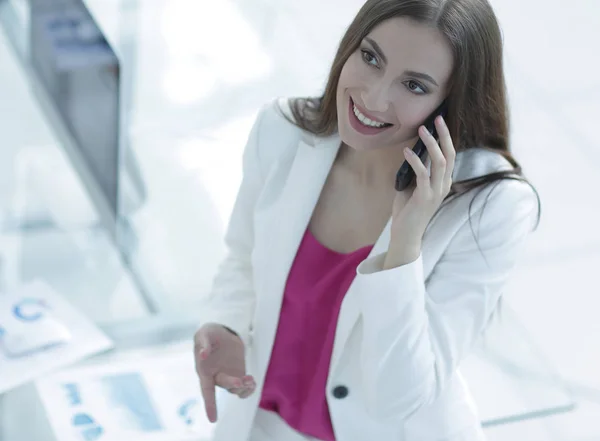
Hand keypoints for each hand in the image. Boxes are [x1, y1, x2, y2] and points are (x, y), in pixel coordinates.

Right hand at [194, 323, 255, 422]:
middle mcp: (216, 377)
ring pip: (236, 389)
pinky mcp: (238, 373)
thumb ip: (203, 343)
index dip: (210, 404)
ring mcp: (228, 376)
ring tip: (250, 380)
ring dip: (244, 387)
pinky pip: (244, 386)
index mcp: (204, 371)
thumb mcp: (204, 334)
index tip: (213, 419)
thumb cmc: (208, 334)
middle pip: (225, 386)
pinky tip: (253, 381)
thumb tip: (203, 355)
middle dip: (234, 384)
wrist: (221, 333)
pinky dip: (250, 387)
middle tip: (242, 379)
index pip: (206, 390)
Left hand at [388, 116, 455, 265]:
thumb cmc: (407, 211)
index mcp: (443, 182)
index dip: (446, 138)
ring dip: (431, 144)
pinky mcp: (425, 198)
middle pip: (449, 155)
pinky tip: (406, 151)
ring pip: (440, 162)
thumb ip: (414, 171)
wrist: (405, 235)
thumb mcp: (411, 186)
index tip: (439, 122)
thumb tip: (410, 152)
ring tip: (422, 130)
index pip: (450, 156)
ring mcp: (436, 192)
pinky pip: (423, 175)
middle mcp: (444, 185)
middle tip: (437, 119)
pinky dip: (415, 161)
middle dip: (444, 135)